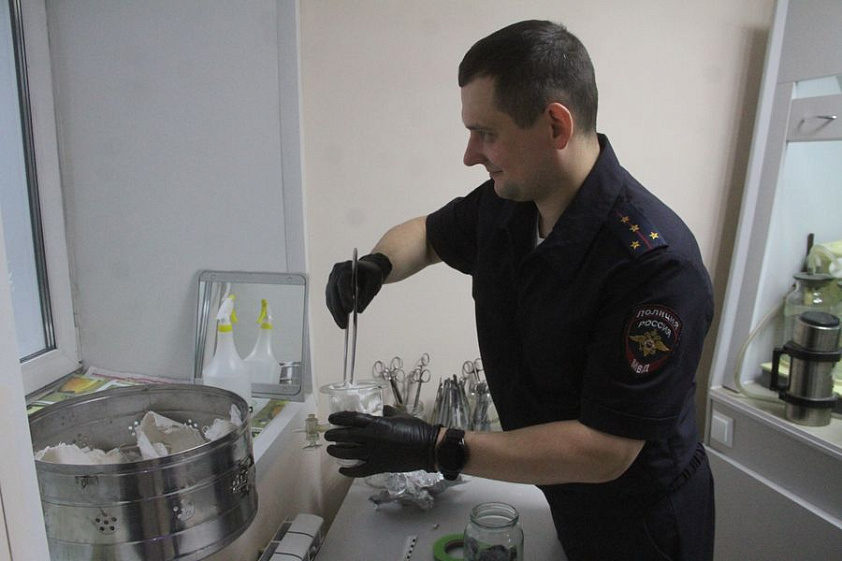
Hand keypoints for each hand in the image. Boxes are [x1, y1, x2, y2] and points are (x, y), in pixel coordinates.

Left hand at [324, 406, 439, 476]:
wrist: (428, 448)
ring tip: (331, 450)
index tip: (331, 419)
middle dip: (334, 435)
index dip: (340, 418)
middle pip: (347, 436)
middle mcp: (372, 438)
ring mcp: (374, 454)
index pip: (353, 419)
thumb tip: (384, 409)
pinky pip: (360, 470)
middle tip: (328, 435)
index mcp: (377, 423)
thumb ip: (390, 412)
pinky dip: (350, 471)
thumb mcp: (402, 415)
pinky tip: (342, 470)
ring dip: (338, 451)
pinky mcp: (379, 467)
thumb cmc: (417, 428)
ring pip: (349, 453)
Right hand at [325, 253, 392, 328]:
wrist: (368, 269)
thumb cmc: (372, 274)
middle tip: (344, 323)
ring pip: (330, 298)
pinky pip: (331, 301)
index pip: (342, 282)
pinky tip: (340, 320)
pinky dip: (335, 311)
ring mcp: (332, 280)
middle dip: (338, 309)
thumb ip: (367, 295)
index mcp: (347, 267)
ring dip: (336, 313)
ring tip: (343, 325)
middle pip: (333, 292)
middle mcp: (336, 272)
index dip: (344, 296)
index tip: (349, 309)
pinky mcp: (331, 288)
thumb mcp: (375, 282)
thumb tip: (359, 310)